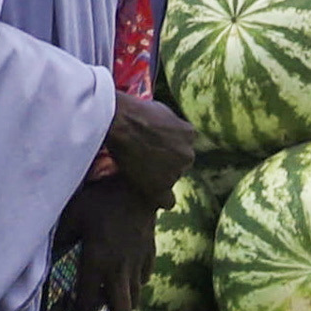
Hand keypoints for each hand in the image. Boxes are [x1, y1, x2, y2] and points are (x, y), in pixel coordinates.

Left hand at [68, 176, 159, 310]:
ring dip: (121, 302)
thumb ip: (61, 240)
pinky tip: (124, 273)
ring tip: (108, 295)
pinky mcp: (150, 253)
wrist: (137, 183)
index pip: (88, 301)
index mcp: (98, 262)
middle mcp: (120, 269)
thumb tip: (51, 256)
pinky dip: (134, 282)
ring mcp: (138, 262)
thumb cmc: (100, 198)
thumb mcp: (72, 216)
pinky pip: (144, 278)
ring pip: (135, 297)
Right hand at [102, 86, 198, 205]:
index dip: (168, 148)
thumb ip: (169, 122)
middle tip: (143, 159)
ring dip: (158, 177)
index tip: (155, 147)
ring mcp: (175, 172)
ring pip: (170, 179)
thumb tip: (167, 125)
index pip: (183, 146)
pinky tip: (149, 196)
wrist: (120, 123)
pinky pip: (167, 200)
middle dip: (165, 162)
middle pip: (179, 164)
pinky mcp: (161, 186)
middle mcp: (188, 155)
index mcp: (190, 134)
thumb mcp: (160, 109)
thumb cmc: (134, 111)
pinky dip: (160, 199)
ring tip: (137, 170)